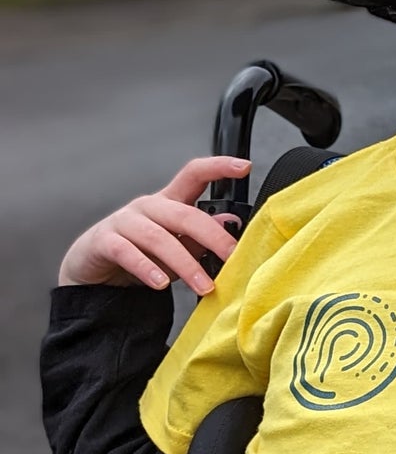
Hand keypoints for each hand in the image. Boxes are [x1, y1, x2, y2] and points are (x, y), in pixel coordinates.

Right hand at [58, 157, 249, 294]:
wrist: (93, 268)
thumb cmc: (139, 253)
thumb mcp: (175, 247)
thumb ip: (199, 238)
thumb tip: (230, 224)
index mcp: (169, 202)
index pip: (194, 175)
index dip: (218, 167)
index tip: (243, 166)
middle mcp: (148, 206)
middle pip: (184, 214)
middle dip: (213, 236)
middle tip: (232, 257)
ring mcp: (124, 221)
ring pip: (159, 238)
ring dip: (186, 264)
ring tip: (203, 286)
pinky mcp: (104, 242)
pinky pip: (127, 253)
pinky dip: (146, 268)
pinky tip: (160, 283)